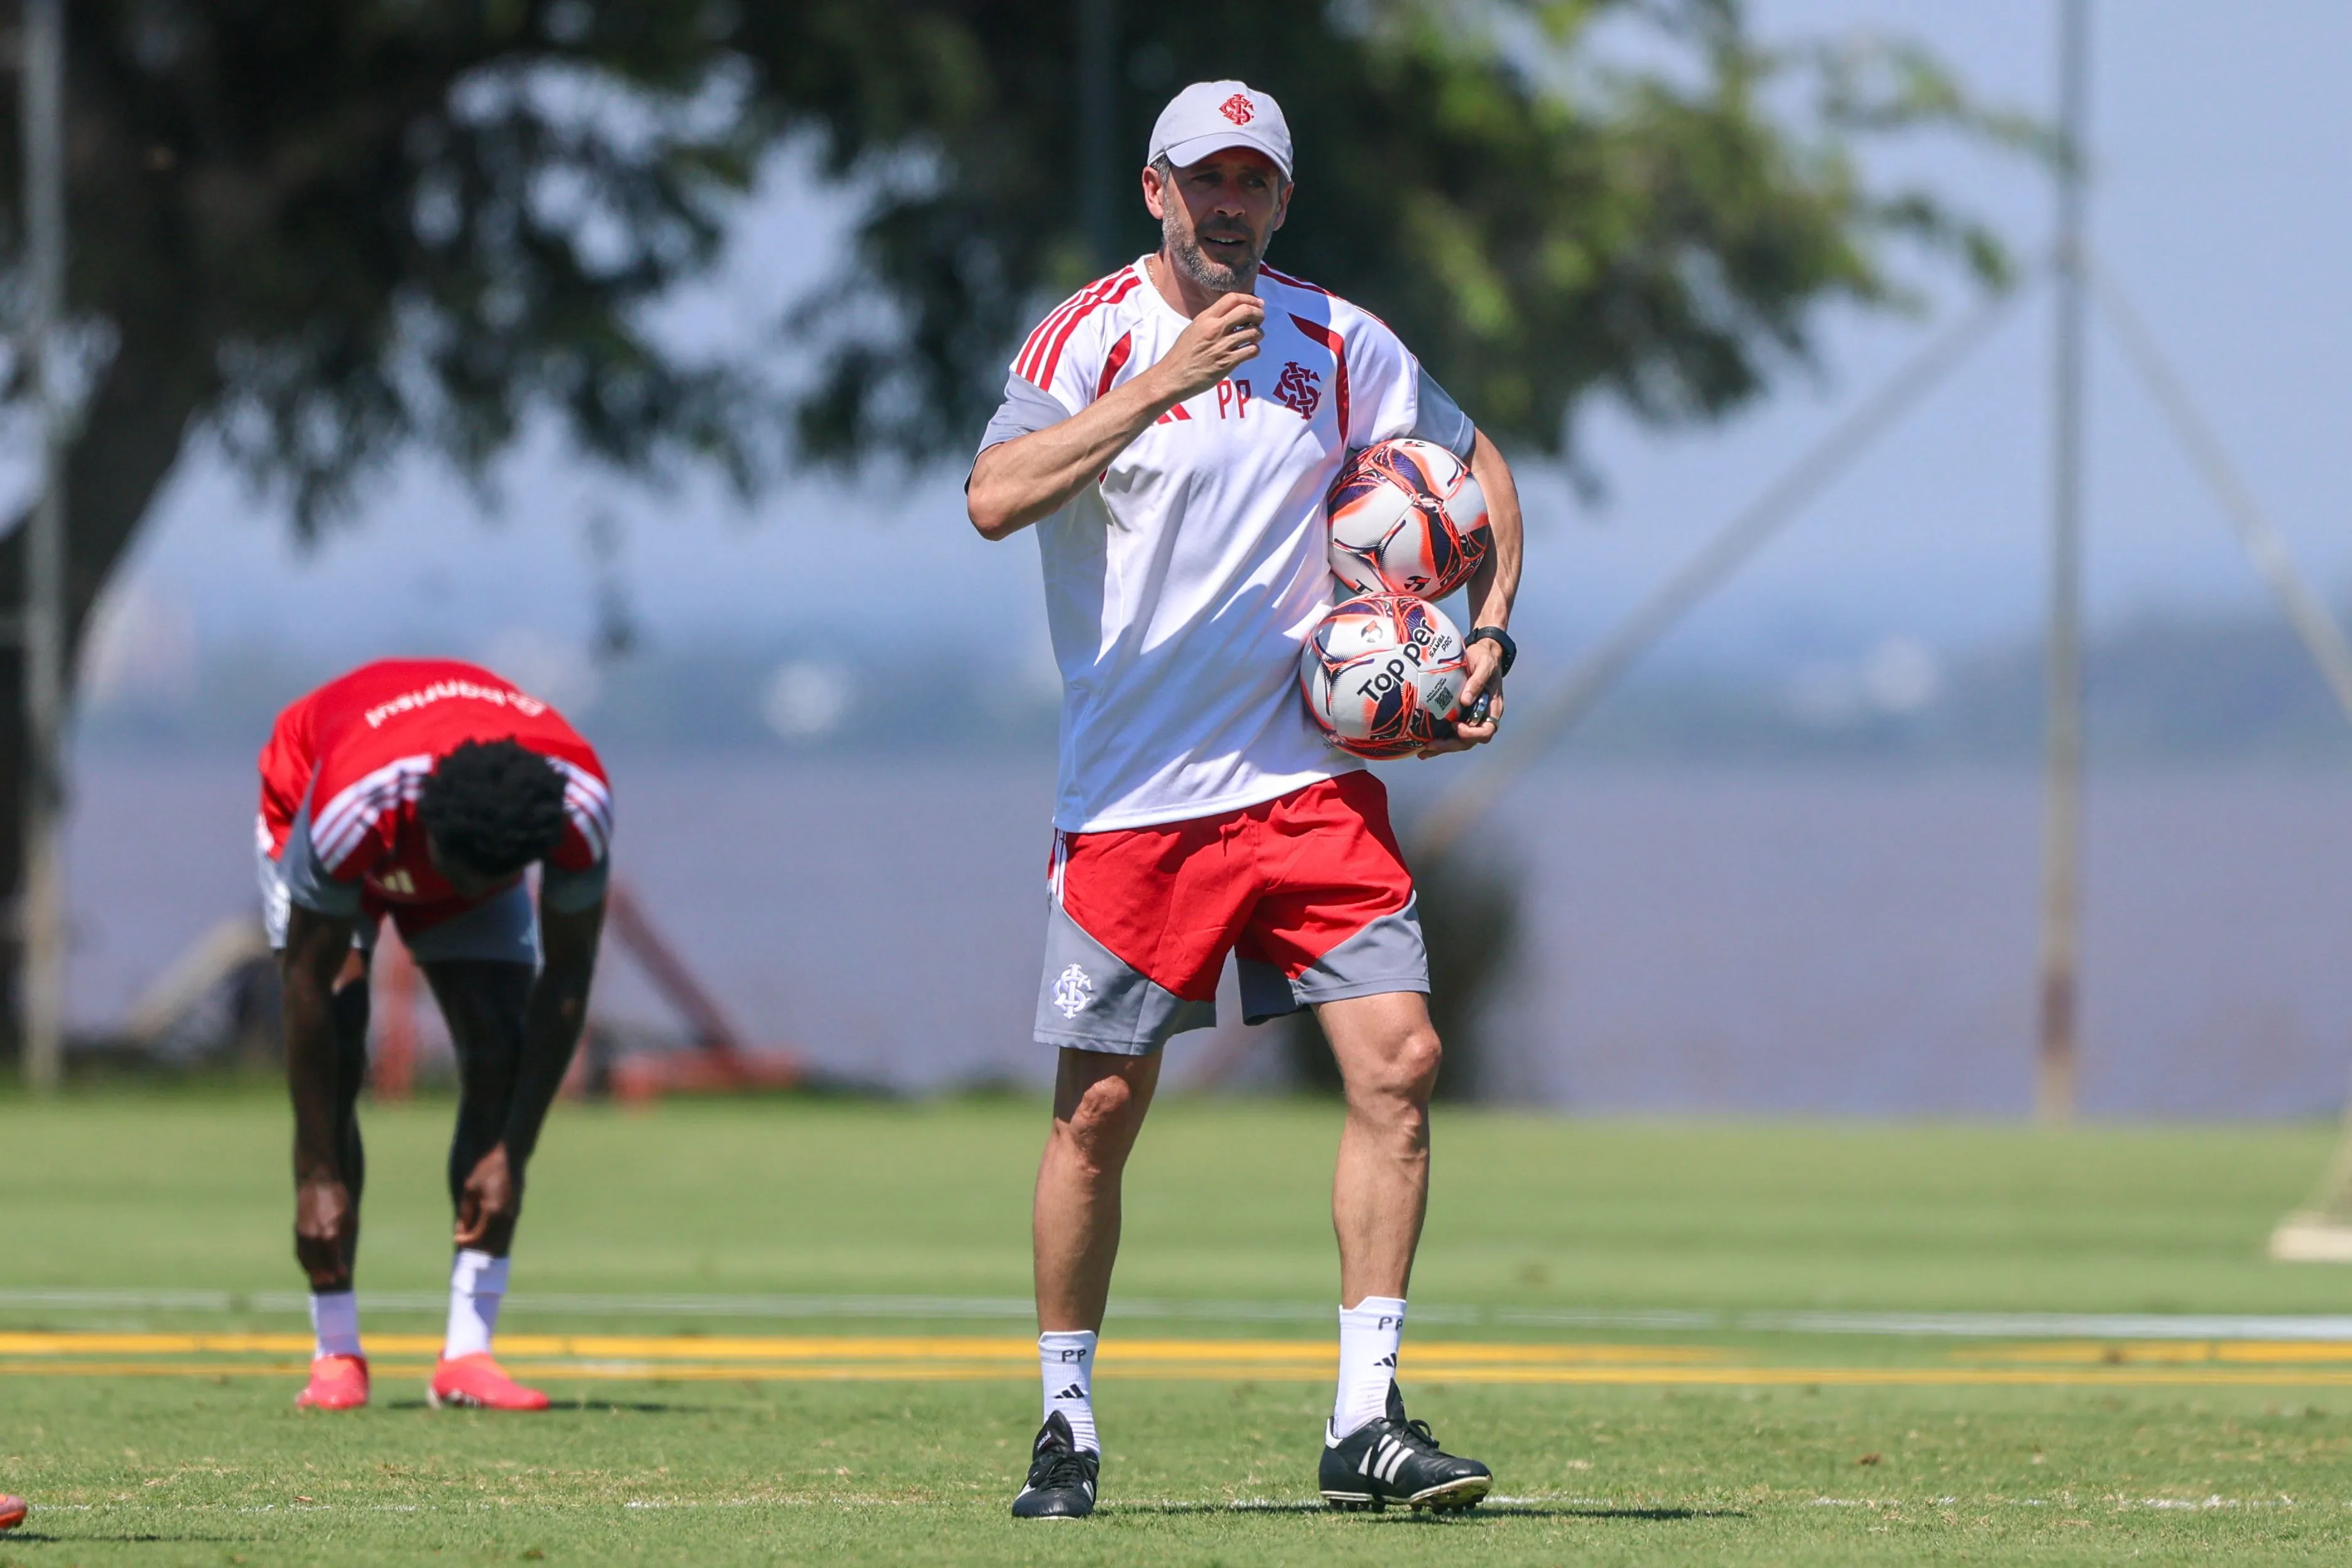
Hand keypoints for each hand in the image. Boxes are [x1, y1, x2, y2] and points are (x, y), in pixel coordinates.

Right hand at [294, 1173, 353, 1288]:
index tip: (342, 1275)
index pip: (333, 1257)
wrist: (318, 1182)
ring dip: (312, 1271)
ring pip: (306, 1259)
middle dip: (323, 1274)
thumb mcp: (349, 1217)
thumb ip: (344, 1235)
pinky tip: (310, 1267)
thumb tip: (340, 1250)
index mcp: (329, 1233)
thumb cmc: (338, 1199)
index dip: (337, 1268)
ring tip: (320, 1279)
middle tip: (330, 1282)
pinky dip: (305, 1261)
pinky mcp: (297, 1230)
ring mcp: (303, 1234)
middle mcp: (314, 1236)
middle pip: (317, 1262)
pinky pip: (299, 1251)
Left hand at [454, 1143, 519, 1247]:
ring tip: (472, 1238)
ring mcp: (513, 1215)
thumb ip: (465, 1213)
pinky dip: (494, 1235)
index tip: (456, 1239)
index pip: (478, 1237)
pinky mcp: (516, 1211)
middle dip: (476, 1246)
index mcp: (492, 1212)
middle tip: (464, 1242)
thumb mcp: (469, 1190)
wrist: (508, 1157)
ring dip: (486, 1242)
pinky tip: (484, 1230)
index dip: (466, 1241)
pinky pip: (505, 1230)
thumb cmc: (487, 1170)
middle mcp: (505, 1217)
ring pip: (500, 1238)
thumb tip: (461, 1231)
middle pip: (490, 1242)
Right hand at [1150, 292, 1264, 402]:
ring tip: (1254, 337)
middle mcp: (1215, 329)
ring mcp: (1222, 346)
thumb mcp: (1193, 329)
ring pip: (1253, 332)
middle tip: (1260, 319)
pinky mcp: (1227, 363)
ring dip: (1259, 334)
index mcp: (1206, 318)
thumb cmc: (1182, 354)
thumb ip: (1211, 320)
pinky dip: (1255, 350)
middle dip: (1259, 314)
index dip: (1250, 298)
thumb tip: (1231, 314)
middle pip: (1246, 311)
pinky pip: (1251, 351)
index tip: (1258, 303)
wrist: (1173, 376)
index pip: (1232, 299)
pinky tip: (1249, 351)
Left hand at [1418, 639, 1505, 757]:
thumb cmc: (1485, 659)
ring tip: (1423, 752)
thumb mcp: (1485, 665)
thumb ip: (1477, 682)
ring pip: (1458, 741)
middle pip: (1469, 741)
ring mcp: (1469, 718)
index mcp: (1492, 709)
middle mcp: (1481, 717)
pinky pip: (1449, 732)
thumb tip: (1465, 701)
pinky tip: (1423, 746)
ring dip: (1442, 747)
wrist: (1480, 653)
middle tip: (1431, 745)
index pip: (1486, 731)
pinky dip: (1438, 741)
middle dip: (1451, 745)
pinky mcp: (1458, 716)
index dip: (1472, 734)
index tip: (1457, 726)